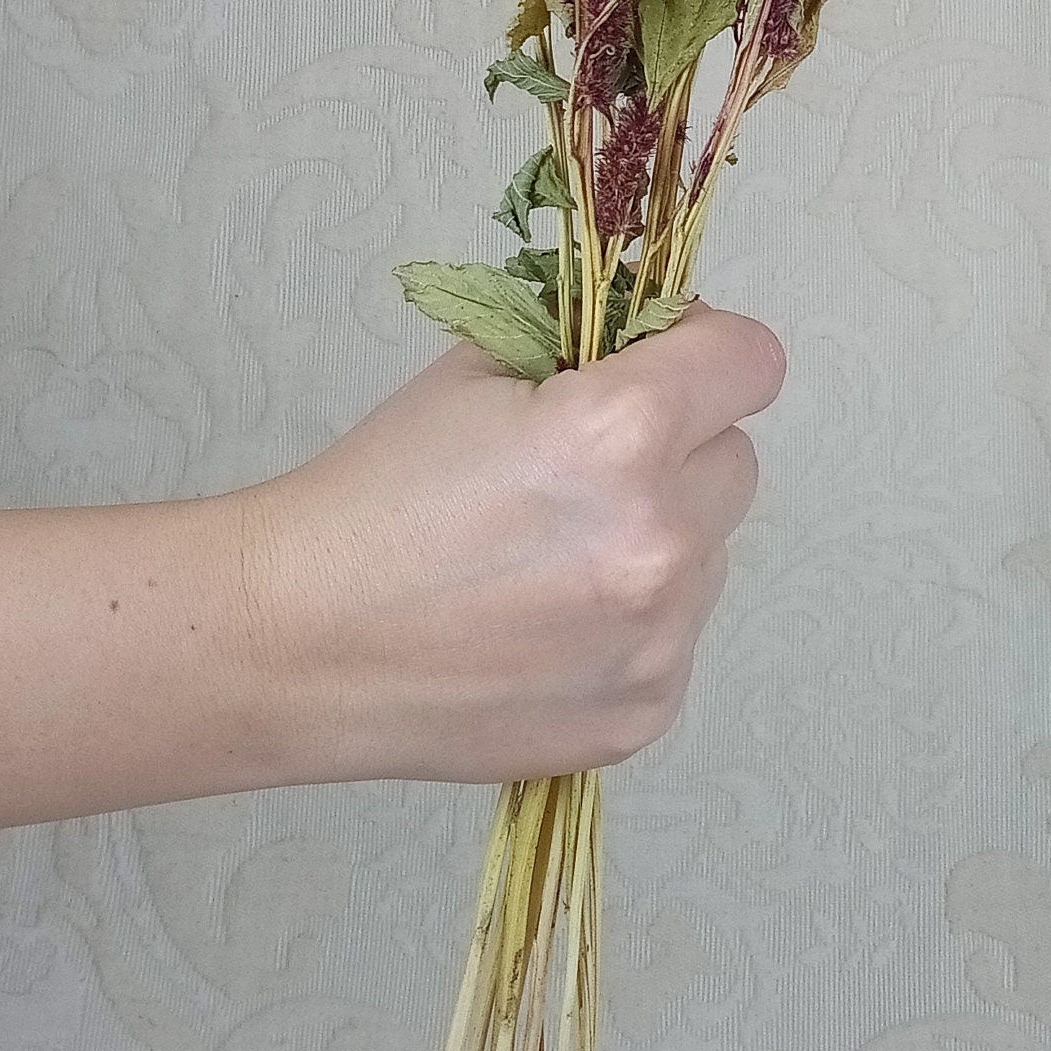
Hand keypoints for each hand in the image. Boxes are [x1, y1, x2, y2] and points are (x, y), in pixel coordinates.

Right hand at [234, 302, 785, 783]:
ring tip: (546, 558)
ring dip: (658, 539)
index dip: (707, 351)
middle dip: (677, 449)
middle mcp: (660, 539)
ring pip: (710, 551)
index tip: (665, 363)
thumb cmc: (375, 496)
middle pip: (735, 457)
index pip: (753, 360)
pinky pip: (677, 635)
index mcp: (622, 432)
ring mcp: (658, 638)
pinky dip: (630, 622)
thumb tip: (665, 339)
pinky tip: (539, 623)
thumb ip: (588, 347)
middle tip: (579, 470)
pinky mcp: (644, 712)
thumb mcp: (476, 372)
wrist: (297, 641)